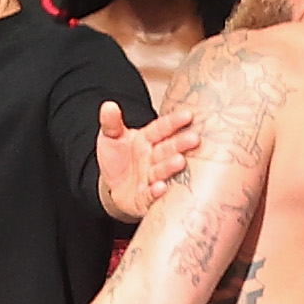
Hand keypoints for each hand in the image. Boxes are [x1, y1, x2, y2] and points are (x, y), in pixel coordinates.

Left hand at [95, 100, 199, 223]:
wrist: (113, 187)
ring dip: (170, 166)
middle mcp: (153, 157)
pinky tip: (161, 188)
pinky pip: (149, 194)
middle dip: (181, 144)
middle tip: (195, 139)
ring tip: (180, 161)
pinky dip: (155, 192)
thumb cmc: (118, 159)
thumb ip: (111, 122)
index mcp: (147, 139)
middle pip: (167, 148)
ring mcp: (150, 177)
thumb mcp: (110, 136)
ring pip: (161, 170)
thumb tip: (109, 106)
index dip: (174, 122)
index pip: (161, 128)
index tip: (188, 115)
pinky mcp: (144, 197)